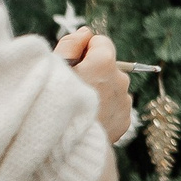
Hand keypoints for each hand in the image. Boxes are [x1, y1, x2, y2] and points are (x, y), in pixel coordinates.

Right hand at [59, 28, 133, 144]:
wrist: (66, 148)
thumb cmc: (54, 104)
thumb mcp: (54, 68)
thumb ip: (71, 44)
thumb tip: (86, 32)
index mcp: (105, 63)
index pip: (100, 41)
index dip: (83, 49)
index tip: (71, 63)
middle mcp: (121, 79)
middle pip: (106, 65)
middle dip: (92, 71)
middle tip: (71, 87)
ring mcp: (125, 101)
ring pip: (111, 86)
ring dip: (98, 90)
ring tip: (78, 106)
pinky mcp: (126, 120)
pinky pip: (114, 106)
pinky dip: (103, 109)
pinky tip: (88, 118)